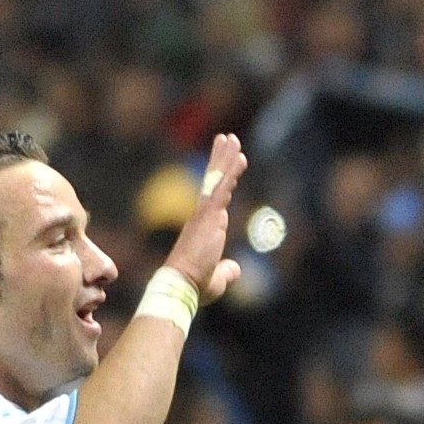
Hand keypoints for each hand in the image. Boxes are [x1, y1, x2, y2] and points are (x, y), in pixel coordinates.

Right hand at [163, 132, 246, 305]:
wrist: (183, 285)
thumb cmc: (196, 285)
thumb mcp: (218, 279)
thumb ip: (226, 270)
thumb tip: (235, 268)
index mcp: (205, 227)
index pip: (217, 198)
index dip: (224, 180)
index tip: (229, 165)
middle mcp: (203, 216)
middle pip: (214, 181)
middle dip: (220, 160)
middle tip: (227, 139)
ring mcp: (205, 213)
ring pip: (218, 179)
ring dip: (225, 158)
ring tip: (232, 138)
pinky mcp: (209, 215)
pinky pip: (222, 187)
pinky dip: (230, 171)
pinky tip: (239, 156)